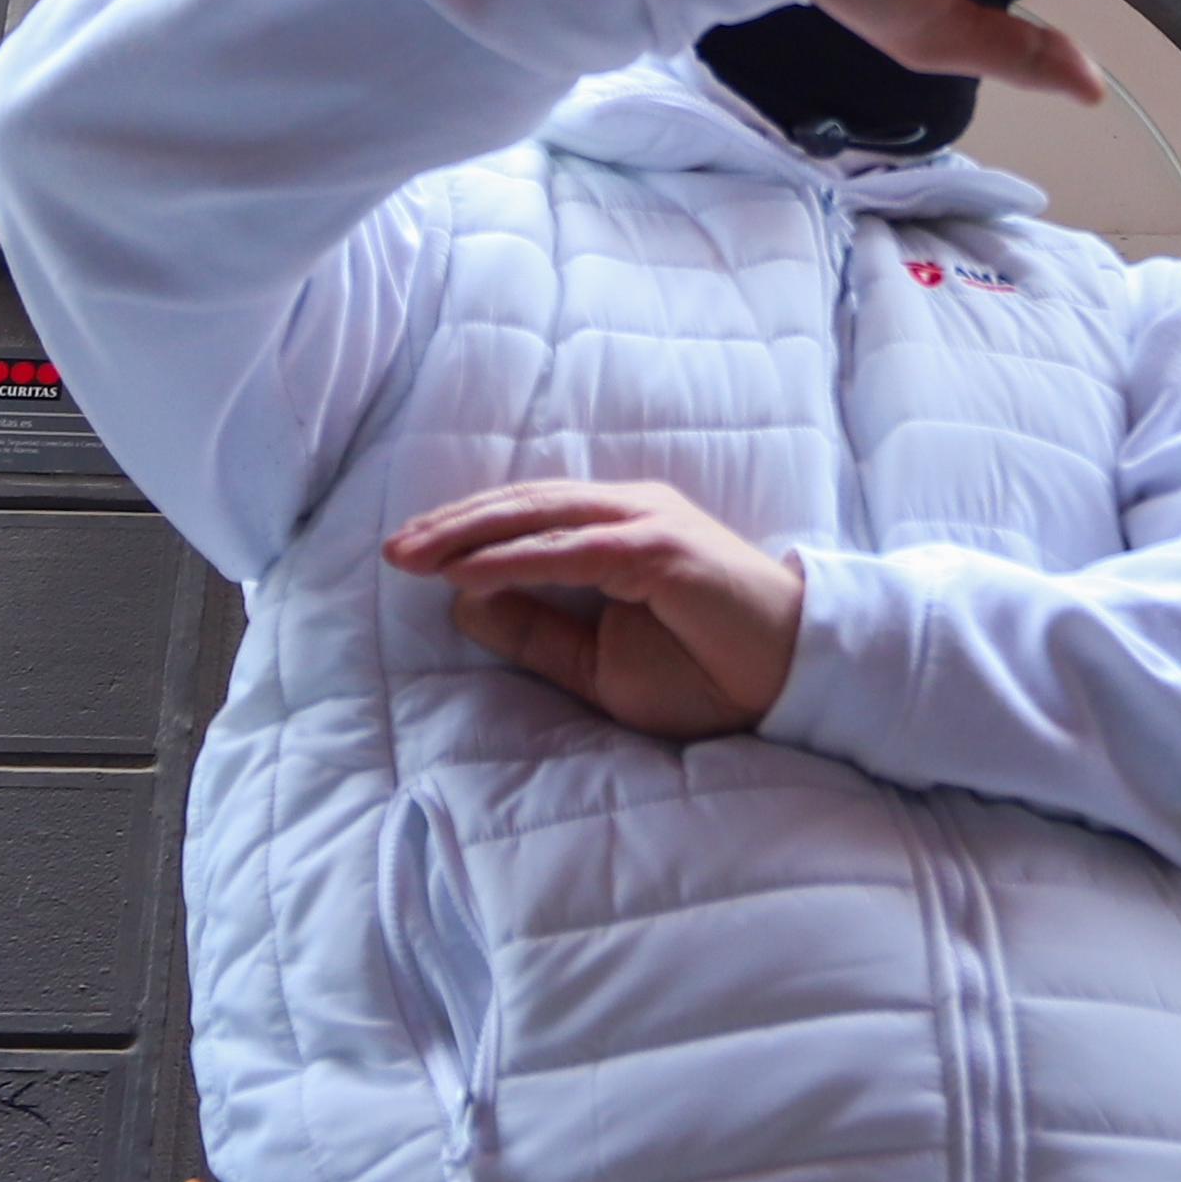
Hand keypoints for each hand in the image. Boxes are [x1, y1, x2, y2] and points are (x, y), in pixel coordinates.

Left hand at [386, 479, 801, 735]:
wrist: (790, 677)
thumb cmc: (705, 671)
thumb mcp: (597, 662)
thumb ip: (537, 630)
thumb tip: (463, 601)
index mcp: (617, 528)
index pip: (525, 516)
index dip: (464, 530)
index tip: (407, 553)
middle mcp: (628, 511)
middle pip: (522, 504)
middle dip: (452, 525)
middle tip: (391, 548)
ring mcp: (645, 523)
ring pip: (540, 515)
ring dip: (470, 534)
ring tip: (413, 554)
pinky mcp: (660, 550)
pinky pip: (573, 549)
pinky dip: (515, 558)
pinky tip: (468, 572)